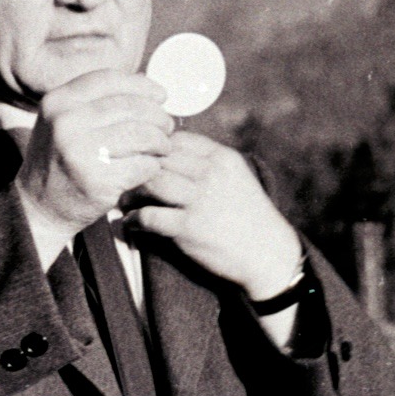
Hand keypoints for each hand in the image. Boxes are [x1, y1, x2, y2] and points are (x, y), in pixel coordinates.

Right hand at [16, 70, 173, 246]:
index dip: (141, 85)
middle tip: (166, 126)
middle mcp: (65, 122)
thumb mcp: (63, 121)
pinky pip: (142, 165)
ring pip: (141, 135)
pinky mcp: (97, 180)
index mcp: (57, 101)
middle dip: (157, 116)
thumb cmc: (60, 160)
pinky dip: (153, 166)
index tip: (161, 96)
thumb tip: (145, 82)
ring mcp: (80, 151)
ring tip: (162, 147)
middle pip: (130, 106)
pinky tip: (150, 167)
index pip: (110, 79)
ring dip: (160, 141)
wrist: (39, 208)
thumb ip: (95, 101)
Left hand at [124, 132, 303, 299]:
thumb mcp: (236, 177)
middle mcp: (211, 174)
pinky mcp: (190, 228)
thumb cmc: (248, 215)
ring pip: (150, 182)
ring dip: (132, 191)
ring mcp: (200, 200)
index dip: (155, 149)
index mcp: (222, 158)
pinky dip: (134, 219)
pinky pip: (149, 216)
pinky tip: (132, 223)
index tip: (143, 160)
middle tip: (125, 178)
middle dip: (139, 167)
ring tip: (126, 199)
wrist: (269, 255)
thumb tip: (167, 150)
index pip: (176, 139)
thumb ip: (207, 161)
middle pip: (159, 158)